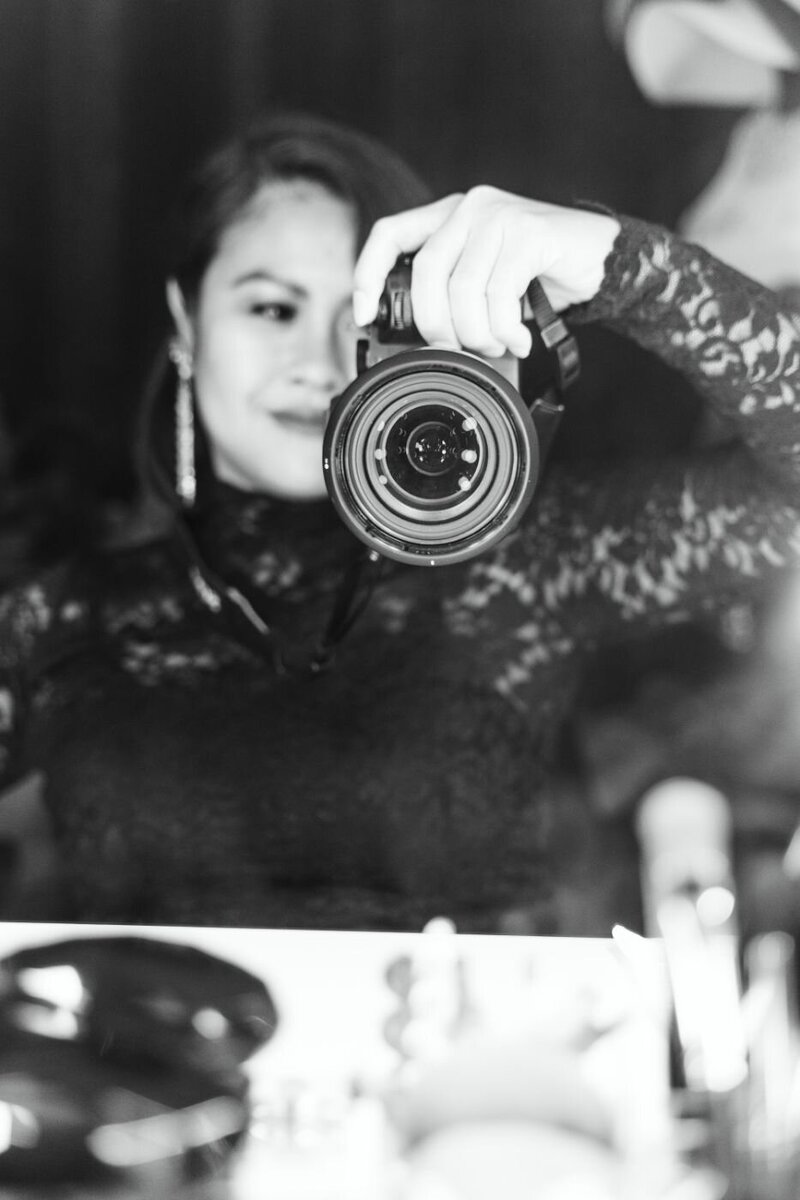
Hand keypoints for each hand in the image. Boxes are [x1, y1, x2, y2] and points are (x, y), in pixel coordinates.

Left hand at [353, 187, 619, 358]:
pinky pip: (499, 294)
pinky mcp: (530, 232)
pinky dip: (505, 329)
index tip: (363, 316)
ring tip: (498, 344)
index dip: (367, 275)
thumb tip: (420, 338)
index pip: (389, 235)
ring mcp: (498, 216)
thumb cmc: (539, 275)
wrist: (603, 259)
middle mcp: (469, 208)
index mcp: (448, 216)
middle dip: (437, 327)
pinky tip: (519, 338)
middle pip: (425, 275)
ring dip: (478, 333)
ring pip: (463, 290)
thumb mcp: (485, 282)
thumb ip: (452, 294)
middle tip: (461, 349)